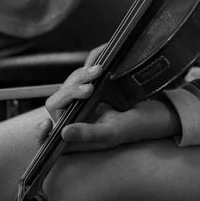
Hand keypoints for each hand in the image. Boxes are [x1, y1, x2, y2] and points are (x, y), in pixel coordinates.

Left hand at [43, 64, 180, 151]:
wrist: (153, 112)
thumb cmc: (132, 127)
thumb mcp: (110, 132)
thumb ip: (87, 134)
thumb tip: (62, 132)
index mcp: (75, 134)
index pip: (51, 128)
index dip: (46, 124)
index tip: (48, 121)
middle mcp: (74, 118)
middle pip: (58, 100)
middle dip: (72, 88)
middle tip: (93, 82)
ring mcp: (81, 103)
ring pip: (69, 84)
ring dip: (82, 75)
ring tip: (101, 70)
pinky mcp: (90, 88)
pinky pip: (81, 75)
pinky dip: (88, 68)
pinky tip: (101, 65)